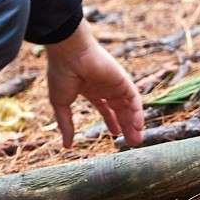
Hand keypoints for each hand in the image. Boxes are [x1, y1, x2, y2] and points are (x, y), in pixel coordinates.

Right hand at [46, 20, 144, 148]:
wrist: (69, 53)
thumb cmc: (61, 74)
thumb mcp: (61, 104)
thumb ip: (66, 124)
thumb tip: (67, 146)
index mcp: (90, 89)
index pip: (105, 108)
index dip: (111, 121)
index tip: (115, 134)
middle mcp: (105, 86)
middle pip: (120, 109)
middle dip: (126, 126)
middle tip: (131, 142)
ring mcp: (114, 83)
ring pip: (129, 105)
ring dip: (134, 122)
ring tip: (136, 139)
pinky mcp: (123, 80)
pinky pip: (134, 98)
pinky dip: (138, 111)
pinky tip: (138, 125)